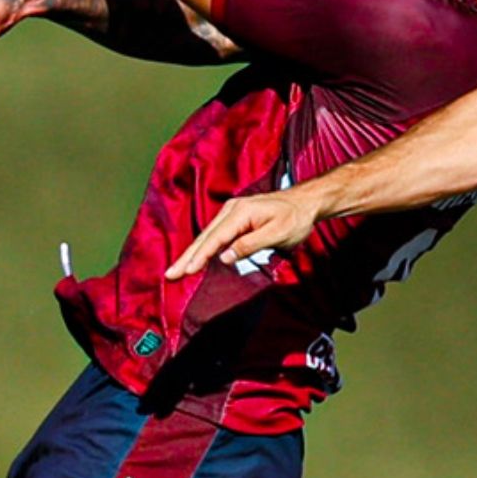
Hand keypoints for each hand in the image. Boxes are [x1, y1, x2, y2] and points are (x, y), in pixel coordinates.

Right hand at [165, 191, 320, 279]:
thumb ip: (251, 244)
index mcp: (241, 212)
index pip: (215, 238)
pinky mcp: (234, 217)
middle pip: (205, 237)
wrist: (306, 202)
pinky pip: (214, 234)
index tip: (185, 271)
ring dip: (191, 253)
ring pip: (207, 235)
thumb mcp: (278, 234)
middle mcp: (232, 209)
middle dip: (187, 257)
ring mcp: (232, 212)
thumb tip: (225, 257)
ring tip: (176, 270)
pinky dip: (202, 247)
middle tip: (170, 275)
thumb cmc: (295, 219)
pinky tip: (194, 258)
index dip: (200, 256)